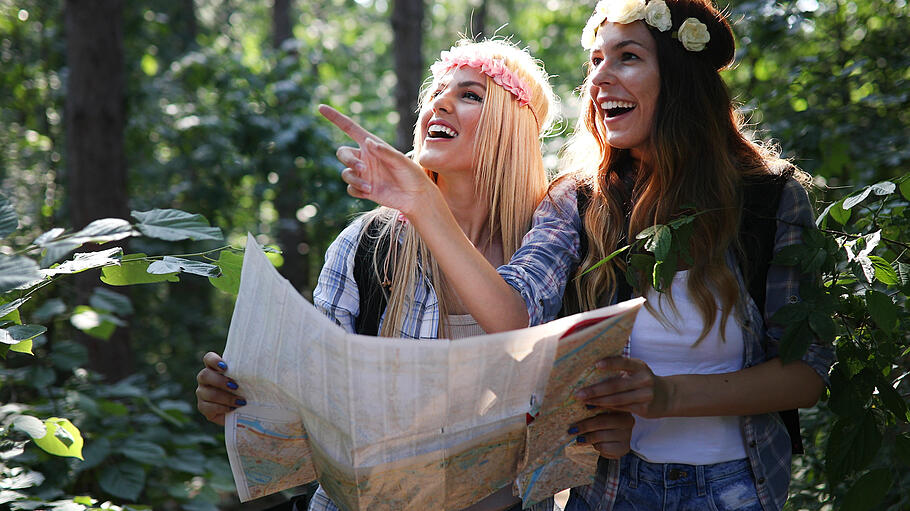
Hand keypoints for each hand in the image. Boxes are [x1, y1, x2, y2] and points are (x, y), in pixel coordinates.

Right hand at [195, 352, 244, 425]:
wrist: (245, 411)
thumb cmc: (249, 390)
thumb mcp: (251, 379)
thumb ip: (251, 371)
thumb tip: (268, 365)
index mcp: (215, 368)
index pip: (208, 358)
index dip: (213, 360)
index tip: (225, 366)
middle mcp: (205, 379)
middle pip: (204, 375)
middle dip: (220, 381)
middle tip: (236, 386)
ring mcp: (202, 393)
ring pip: (206, 393)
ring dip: (225, 397)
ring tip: (240, 401)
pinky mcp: (203, 407)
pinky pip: (207, 407)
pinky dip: (221, 408)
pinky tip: (232, 409)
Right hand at [318, 104, 436, 214]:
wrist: (415, 196)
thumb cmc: (411, 174)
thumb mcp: (401, 161)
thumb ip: (385, 152)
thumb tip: (367, 142)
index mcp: (372, 145)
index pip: (349, 128)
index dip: (335, 118)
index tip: (321, 108)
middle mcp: (365, 158)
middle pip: (342, 153)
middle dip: (347, 160)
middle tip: (361, 167)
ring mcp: (363, 174)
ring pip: (345, 173)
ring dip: (354, 179)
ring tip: (369, 185)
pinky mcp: (363, 189)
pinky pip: (350, 188)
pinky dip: (357, 190)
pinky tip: (370, 192)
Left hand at [569, 411, 633, 458]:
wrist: (618, 442)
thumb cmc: (607, 425)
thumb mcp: (604, 414)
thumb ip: (594, 409)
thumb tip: (578, 404)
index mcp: (622, 408)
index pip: (607, 405)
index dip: (595, 405)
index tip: (584, 406)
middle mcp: (627, 420)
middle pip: (602, 422)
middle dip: (584, 426)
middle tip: (572, 430)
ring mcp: (627, 435)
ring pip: (601, 436)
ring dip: (587, 438)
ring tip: (579, 439)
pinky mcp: (623, 448)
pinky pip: (604, 447)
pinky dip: (595, 446)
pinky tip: (594, 445)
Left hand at [574, 357, 673, 418]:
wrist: (667, 396)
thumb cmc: (642, 380)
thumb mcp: (636, 370)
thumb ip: (620, 368)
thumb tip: (592, 366)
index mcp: (640, 366)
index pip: (624, 362)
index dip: (610, 363)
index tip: (596, 365)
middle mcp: (643, 379)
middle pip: (615, 385)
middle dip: (595, 390)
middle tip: (578, 393)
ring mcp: (645, 395)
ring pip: (617, 399)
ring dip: (598, 401)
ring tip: (584, 401)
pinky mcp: (644, 409)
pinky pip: (621, 408)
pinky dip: (607, 408)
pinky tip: (595, 407)